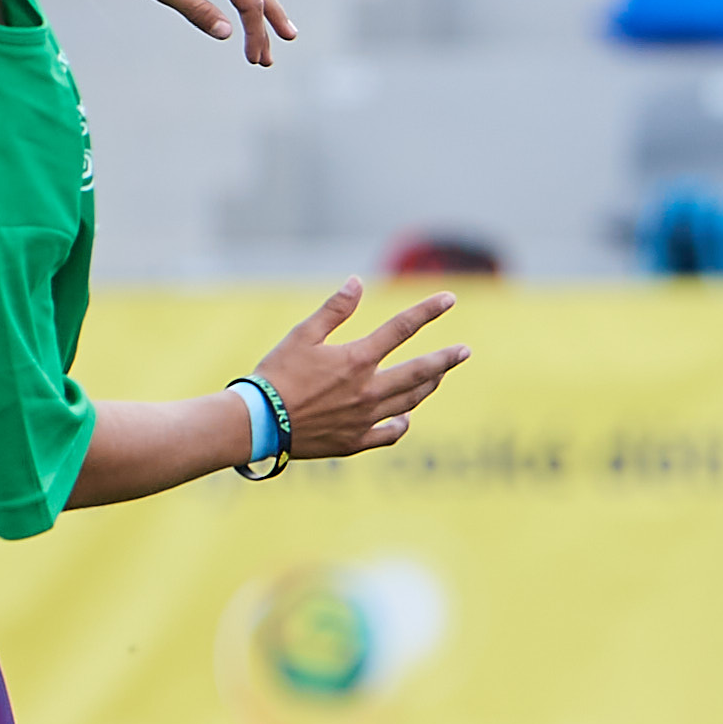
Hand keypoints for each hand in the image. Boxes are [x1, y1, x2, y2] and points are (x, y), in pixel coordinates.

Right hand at [250, 280, 468, 457]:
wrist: (258, 423)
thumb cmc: (275, 375)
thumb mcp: (301, 335)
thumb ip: (334, 309)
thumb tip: (357, 282)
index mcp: (357, 360)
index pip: (402, 328)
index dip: (428, 310)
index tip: (450, 298)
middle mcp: (368, 390)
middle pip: (420, 372)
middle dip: (446, 360)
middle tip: (465, 351)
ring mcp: (365, 419)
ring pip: (409, 402)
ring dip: (428, 387)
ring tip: (439, 377)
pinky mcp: (355, 441)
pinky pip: (388, 434)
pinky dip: (401, 424)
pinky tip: (406, 418)